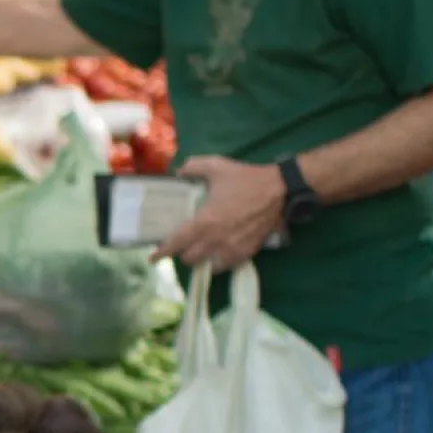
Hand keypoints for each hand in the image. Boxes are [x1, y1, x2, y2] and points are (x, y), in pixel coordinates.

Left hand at [152, 156, 285, 270]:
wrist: (279, 190)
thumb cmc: (245, 179)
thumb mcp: (216, 166)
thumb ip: (193, 167)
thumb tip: (179, 172)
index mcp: (205, 221)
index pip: (177, 243)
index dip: (162, 252)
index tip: (152, 258)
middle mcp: (216, 240)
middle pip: (190, 259)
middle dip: (182, 254)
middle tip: (182, 245)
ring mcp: (233, 249)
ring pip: (209, 266)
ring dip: (201, 260)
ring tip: (200, 249)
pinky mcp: (248, 252)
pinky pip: (227, 265)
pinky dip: (219, 262)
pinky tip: (218, 252)